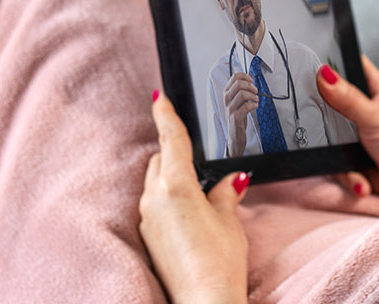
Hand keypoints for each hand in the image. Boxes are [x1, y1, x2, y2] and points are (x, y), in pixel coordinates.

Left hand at [140, 90, 251, 303]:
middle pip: (159, 160)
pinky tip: (191, 214)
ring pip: (155, 184)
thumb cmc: (218, 261)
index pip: (170, 140)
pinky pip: (156, 207)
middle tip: (196, 153)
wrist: (203, 301)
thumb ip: (225, 193)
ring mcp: (148, 220)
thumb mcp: (228, 219)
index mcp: (175, 186)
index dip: (165, 114)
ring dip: (171, 178)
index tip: (159, 96)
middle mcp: (154, 200)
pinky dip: (169, 200)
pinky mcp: (149, 238)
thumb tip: (229, 180)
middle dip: (173, 152)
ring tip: (200, 189)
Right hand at [222, 73, 258, 154]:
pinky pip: (246, 106)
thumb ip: (242, 91)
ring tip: (256, 99)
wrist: (235, 134)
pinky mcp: (236, 117)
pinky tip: (255, 106)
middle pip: (238, 84)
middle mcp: (227, 100)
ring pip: (242, 94)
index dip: (245, 77)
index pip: (234, 77)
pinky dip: (254, 104)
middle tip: (255, 91)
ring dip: (253, 95)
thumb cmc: (238, 116)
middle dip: (250, 86)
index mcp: (227, 93)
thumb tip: (250, 79)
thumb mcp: (237, 101)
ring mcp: (230, 109)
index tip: (251, 81)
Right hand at [317, 56, 378, 202]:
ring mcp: (360, 138)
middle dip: (328, 120)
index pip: (351, 66)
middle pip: (332, 104)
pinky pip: (337, 165)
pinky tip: (362, 181)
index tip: (312, 68)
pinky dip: (349, 176)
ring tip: (355, 162)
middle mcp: (367, 112)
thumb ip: (347, 98)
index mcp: (378, 91)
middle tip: (333, 127)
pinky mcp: (355, 162)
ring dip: (340, 155)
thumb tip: (324, 74)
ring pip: (330, 138)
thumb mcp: (377, 117)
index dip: (333, 64)